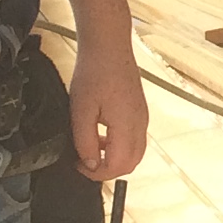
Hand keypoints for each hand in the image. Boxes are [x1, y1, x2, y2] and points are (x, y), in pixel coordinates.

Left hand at [67, 47, 149, 180]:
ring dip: (114, 159)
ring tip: (91, 149)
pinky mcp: (140, 111)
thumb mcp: (81, 111)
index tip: (79, 167)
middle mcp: (140, 124)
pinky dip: (120, 146)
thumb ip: (85, 141)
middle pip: (131, 163)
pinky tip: (102, 135)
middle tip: (84, 163)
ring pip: (135, 153)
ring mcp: (143, 117)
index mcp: (127, 126)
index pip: (118, 165)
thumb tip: (89, 164)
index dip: (97, 174)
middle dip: (108, 170)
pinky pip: (135, 139)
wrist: (109, 47)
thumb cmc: (94, 74)